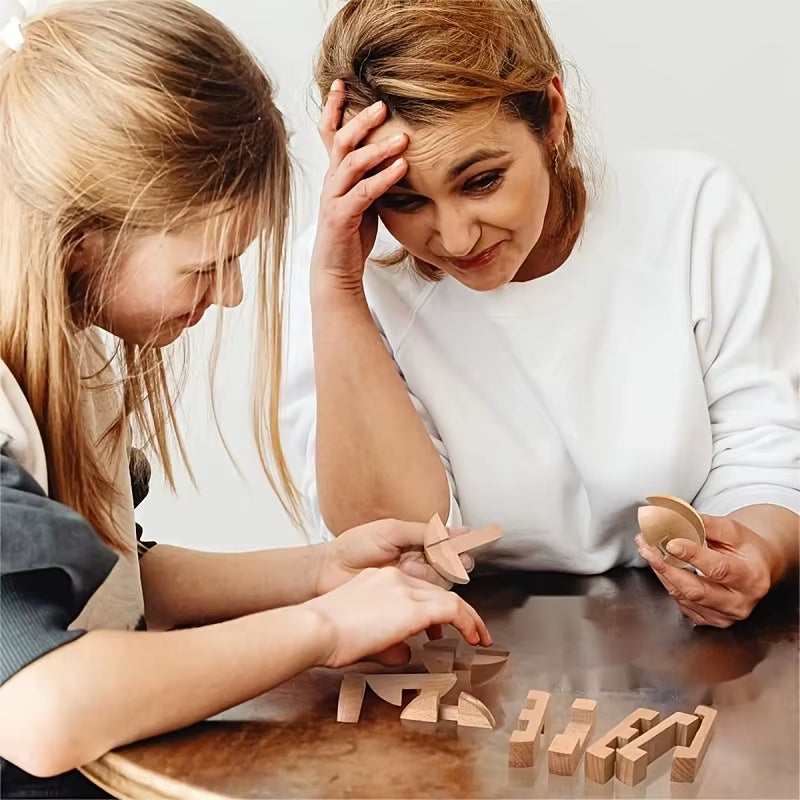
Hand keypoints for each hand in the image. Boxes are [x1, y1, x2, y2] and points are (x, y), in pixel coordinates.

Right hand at [303, 566, 491, 668]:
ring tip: (479, 635)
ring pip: (449, 599)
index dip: (436, 607)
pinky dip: (469, 622)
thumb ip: (386, 640)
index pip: (418, 589)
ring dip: (469, 618)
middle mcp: (395, 577)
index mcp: (379, 578)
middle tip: (472, 631)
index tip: (443, 627)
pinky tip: (474, 637)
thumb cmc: (326, 635)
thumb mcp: (359, 632)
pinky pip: (453, 610)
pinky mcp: (413, 606)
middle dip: (458, 612)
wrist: (316, 628)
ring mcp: (405, 589)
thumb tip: (406, 654)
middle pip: (437, 591)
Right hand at [312, 79, 407, 294]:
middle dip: (360, 120)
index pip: (329, 134)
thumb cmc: (352, 234)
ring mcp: (334, 199)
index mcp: (335, 175)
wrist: (336, 270)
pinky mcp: (341, 217)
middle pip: (340, 141)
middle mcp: (331, 182)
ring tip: (403, 138)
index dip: (333, 108)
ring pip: (351, 164)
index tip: (342, 83)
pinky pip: (364, 193)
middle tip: (383, 105)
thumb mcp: (364, 198)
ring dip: (378, 148)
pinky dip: (384, 178)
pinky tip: (402, 168)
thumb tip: (396, 155)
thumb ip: (372, 175)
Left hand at [314, 518, 474, 595]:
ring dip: (428, 574)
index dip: (459, 547)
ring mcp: (411, 586)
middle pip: (448, 567)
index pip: (447, 545)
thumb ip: (423, 533)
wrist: (328, 571)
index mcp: (415, 543)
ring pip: (439, 585)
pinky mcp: (404, 607)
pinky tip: (415, 589)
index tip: (466, 545)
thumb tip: (453, 530)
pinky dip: (426, 600)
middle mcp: (417, 564)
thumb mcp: (391, 531)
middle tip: (440, 558)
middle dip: (446, 562)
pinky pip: (426, 606)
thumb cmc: (354, 547)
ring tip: (408, 566)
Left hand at [635, 514, 778, 626]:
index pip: (718, 569)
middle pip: (696, 590)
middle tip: (648, 548)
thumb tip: (677, 518)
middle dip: (667, 568)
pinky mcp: (710, 620)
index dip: (693, 556)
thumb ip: (707, 525)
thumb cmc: (745, 548)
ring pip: (684, 597)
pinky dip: (667, 582)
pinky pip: (681, 603)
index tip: (671, 543)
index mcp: (751, 577)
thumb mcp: (733, 530)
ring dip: (661, 572)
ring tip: (647, 550)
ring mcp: (724, 615)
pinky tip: (660, 566)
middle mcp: (739, 602)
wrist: (757, 567)